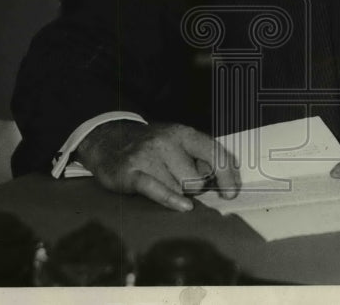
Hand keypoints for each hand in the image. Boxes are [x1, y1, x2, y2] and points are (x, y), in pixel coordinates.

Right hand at [76, 121, 239, 211]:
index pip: (214, 153)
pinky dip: (172, 200)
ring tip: (163, 182)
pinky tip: (184, 206)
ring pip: (179, 189)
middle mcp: (167, 142)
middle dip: (194, 187)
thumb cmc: (151, 146)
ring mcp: (148, 157)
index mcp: (183, 133)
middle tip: (181, 181)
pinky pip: (158, 191)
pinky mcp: (131, 173)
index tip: (231, 193)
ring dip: (176, 193)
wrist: (108, 140)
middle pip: (196, 178)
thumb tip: (224, 180)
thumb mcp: (178, 142)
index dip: (227, 175)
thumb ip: (200, 157)